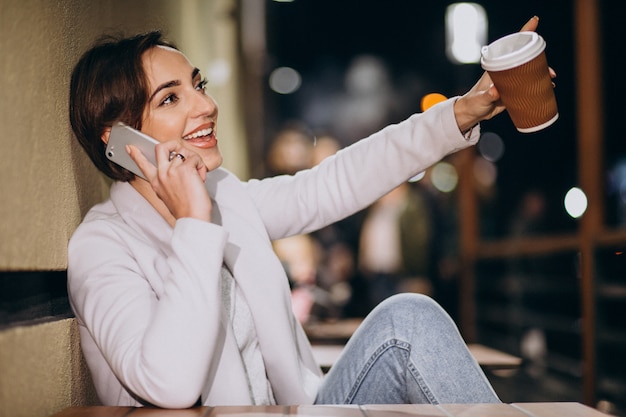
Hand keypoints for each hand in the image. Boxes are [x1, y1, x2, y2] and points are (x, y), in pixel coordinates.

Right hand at [128, 141, 211, 222]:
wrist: (192, 217)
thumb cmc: (186, 210)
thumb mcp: (169, 196)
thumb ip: (168, 181)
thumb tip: (177, 169)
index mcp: (156, 182)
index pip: (143, 165)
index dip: (136, 155)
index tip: (129, 148)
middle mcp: (161, 174)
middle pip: (161, 147)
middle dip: (174, 145)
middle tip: (183, 152)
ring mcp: (172, 170)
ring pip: (184, 152)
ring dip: (195, 162)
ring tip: (198, 176)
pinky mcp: (185, 169)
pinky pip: (195, 158)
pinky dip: (201, 166)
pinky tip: (201, 178)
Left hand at [453, 16, 555, 131]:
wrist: (472, 113)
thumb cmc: (473, 103)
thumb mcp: (481, 99)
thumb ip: (488, 95)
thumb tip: (495, 91)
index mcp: (497, 66)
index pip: (511, 45)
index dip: (524, 33)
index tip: (534, 22)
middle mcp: (505, 70)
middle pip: (525, 59)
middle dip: (540, 61)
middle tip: (550, 72)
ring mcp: (509, 80)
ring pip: (528, 72)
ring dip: (541, 75)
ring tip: (550, 82)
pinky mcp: (512, 91)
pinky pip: (527, 85)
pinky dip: (537, 86)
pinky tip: (546, 89)